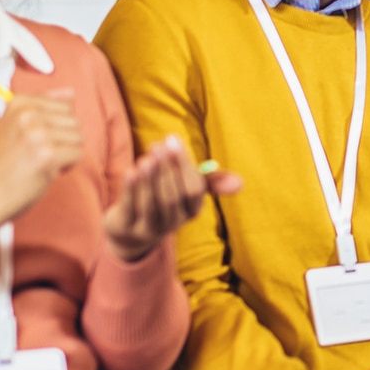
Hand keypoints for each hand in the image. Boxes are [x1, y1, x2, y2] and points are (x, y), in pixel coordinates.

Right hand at [0, 90, 83, 240]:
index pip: (64, 105)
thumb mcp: (13, 127)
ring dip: (64, 154)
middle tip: (36, 155)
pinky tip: (45, 172)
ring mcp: (37, 133)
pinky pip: (77, 155)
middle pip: (74, 121)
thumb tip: (71, 92)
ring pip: (78, 138)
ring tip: (39, 163)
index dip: (55, 128)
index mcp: (18, 103)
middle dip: (62, 140)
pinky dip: (66, 167)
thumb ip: (41, 108)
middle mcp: (27, 114)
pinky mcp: (47, 154)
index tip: (32, 141)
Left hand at [102, 135, 242, 260]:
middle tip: (159, 144)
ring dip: (150, 178)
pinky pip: (131, 208)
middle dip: (166, 169)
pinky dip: (132, 188)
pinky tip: (133, 170)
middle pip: (173, 197)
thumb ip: (210, 181)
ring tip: (147, 156)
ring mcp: (150, 228)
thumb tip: (241, 183)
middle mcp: (173, 222)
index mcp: (191, 210)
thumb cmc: (165, 197)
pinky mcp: (128, 228)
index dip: (183, 165)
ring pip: (152, 204)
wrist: (131, 229)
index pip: (193, 190)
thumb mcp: (186, 189)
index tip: (173, 140)